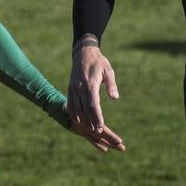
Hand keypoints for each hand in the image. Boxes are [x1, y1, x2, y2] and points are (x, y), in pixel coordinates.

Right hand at [67, 36, 124, 152]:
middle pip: (85, 109)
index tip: (101, 126)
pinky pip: (71, 104)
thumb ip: (111, 84)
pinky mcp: (70, 88)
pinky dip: (74, 113)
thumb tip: (115, 97)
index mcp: (90, 84)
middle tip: (98, 132)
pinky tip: (79, 120)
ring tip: (90, 128)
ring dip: (83, 119)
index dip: (97, 117)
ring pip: (77, 108)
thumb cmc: (99, 62)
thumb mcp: (108, 71)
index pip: (93, 105)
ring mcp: (73, 88)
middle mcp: (79, 88)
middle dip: (91, 121)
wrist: (83, 53)